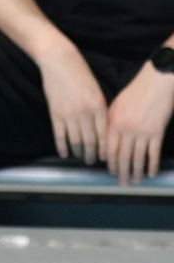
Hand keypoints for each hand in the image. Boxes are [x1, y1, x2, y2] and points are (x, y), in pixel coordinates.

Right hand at [35, 43, 106, 163]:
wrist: (59, 61)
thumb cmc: (79, 73)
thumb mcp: (95, 90)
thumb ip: (99, 108)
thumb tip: (100, 127)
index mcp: (99, 106)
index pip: (104, 134)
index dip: (105, 148)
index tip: (105, 156)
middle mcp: (85, 113)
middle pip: (91, 141)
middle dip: (92, 154)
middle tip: (92, 161)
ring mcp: (69, 114)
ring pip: (76, 141)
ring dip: (78, 153)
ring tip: (80, 159)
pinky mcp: (55, 113)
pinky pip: (60, 135)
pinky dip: (62, 147)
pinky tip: (64, 154)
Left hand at [105, 63, 173, 183]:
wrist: (157, 81)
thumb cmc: (136, 91)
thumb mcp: (116, 105)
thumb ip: (110, 122)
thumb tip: (106, 140)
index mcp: (113, 122)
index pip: (108, 148)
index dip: (109, 162)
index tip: (109, 170)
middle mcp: (125, 129)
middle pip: (121, 156)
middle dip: (120, 171)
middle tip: (120, 182)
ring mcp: (142, 132)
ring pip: (137, 158)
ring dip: (135, 172)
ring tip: (134, 181)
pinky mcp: (157, 132)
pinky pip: (153, 153)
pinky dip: (151, 165)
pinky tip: (149, 173)